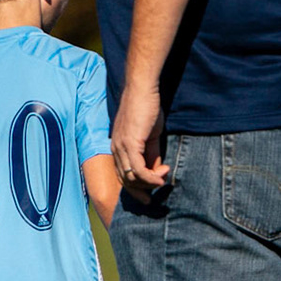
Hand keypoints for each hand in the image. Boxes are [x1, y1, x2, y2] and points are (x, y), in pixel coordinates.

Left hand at [111, 82, 170, 198]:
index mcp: (118, 147)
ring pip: (132, 178)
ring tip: (164, 176)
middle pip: (125, 180)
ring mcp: (121, 148)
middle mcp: (116, 150)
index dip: (137, 186)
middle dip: (142, 190)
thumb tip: (156, 170)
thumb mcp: (150, 136)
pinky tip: (163, 175)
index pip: (122, 175)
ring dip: (150, 182)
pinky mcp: (130, 144)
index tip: (151, 190)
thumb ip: (151, 153)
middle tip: (159, 188)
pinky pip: (138, 170)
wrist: (142, 90)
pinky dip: (151, 177)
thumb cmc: (147, 108)